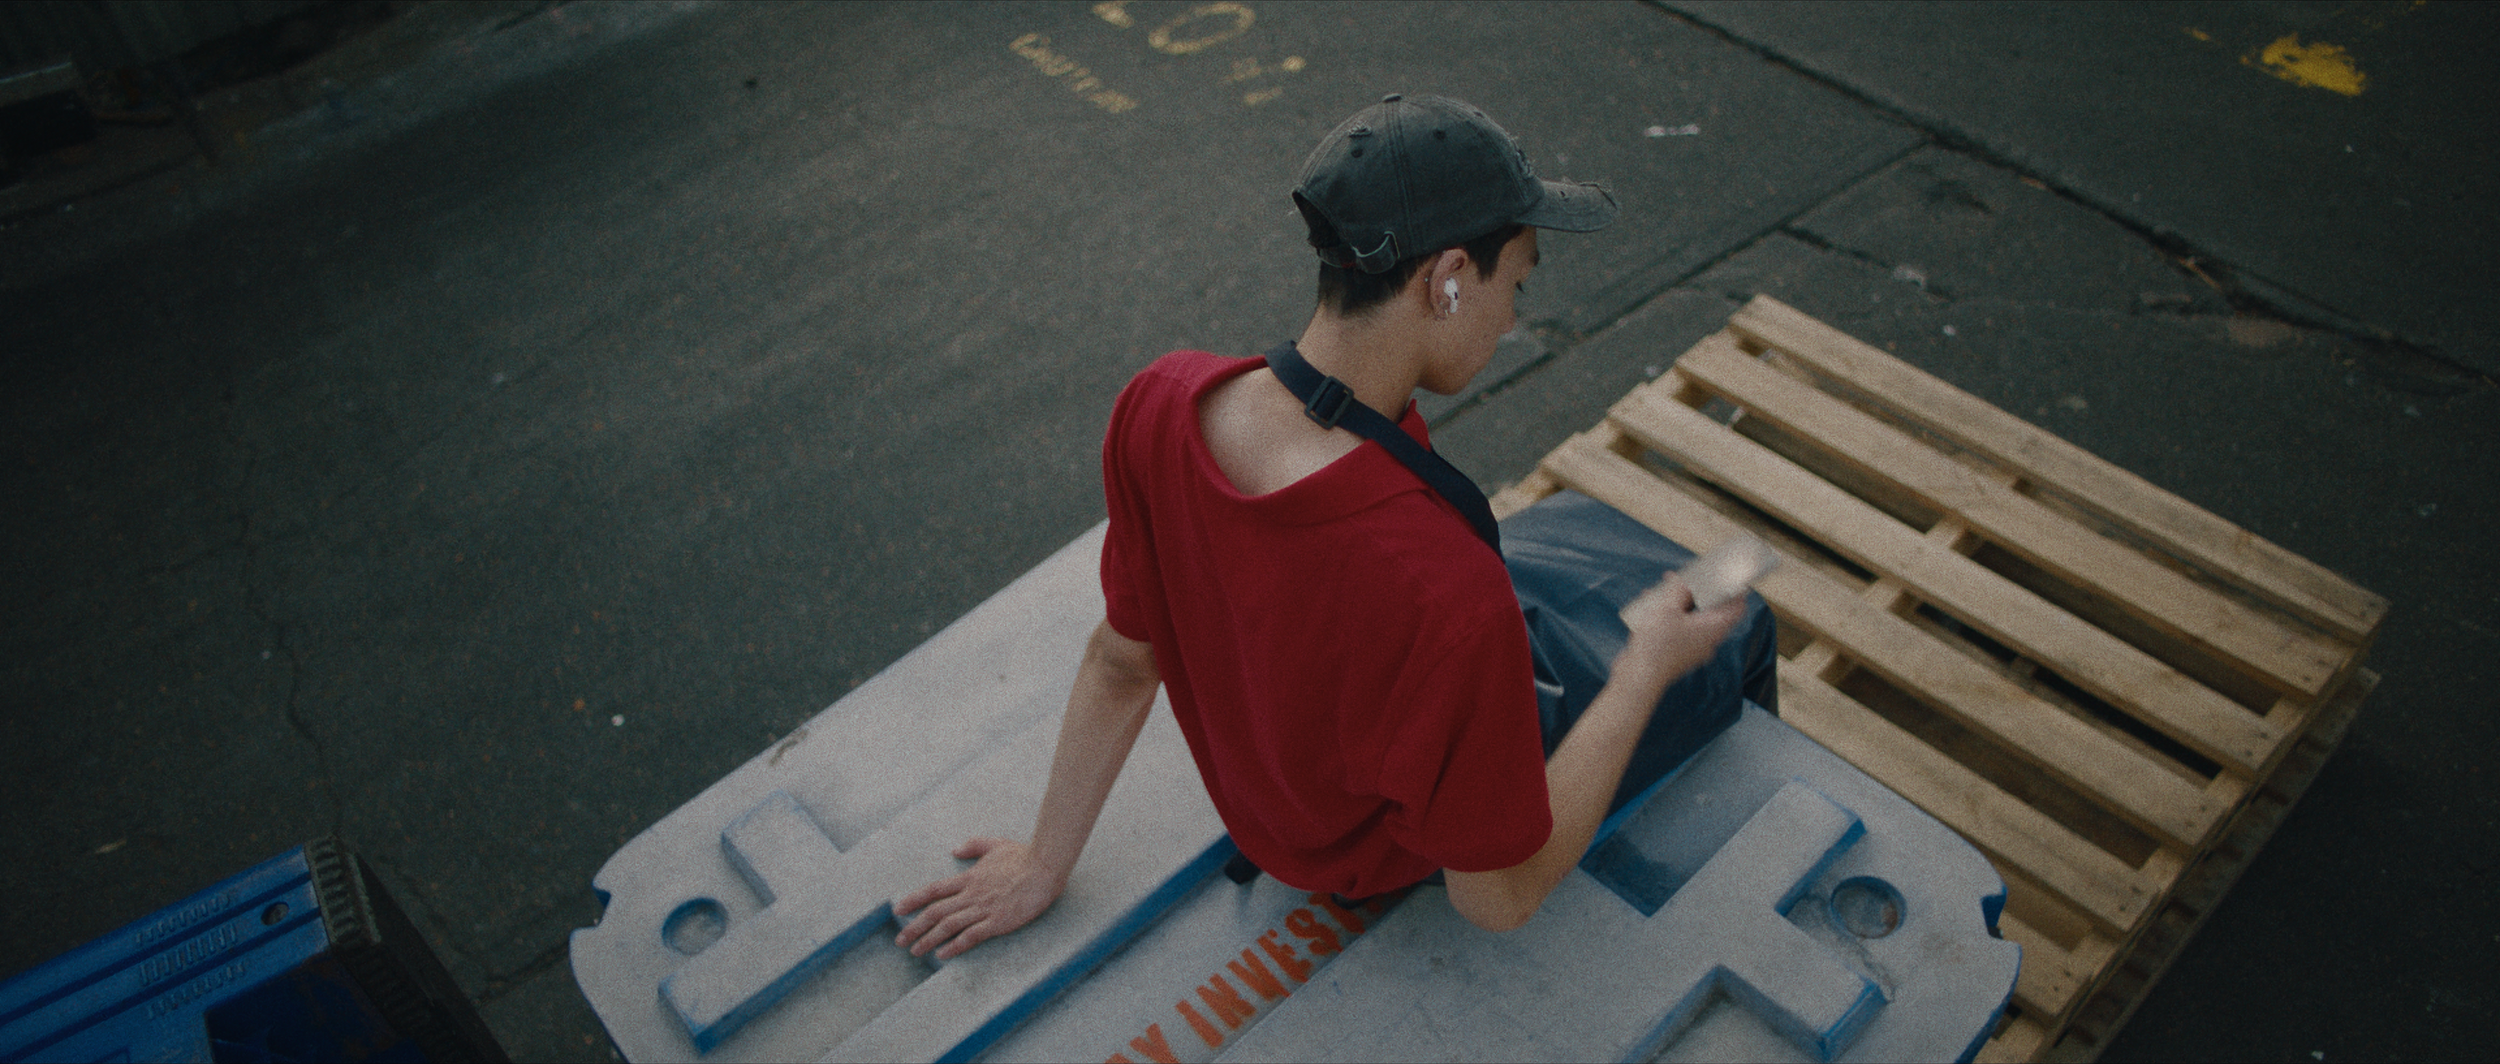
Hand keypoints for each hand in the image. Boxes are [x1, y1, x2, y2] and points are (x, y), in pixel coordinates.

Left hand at [893, 837, 1064, 959]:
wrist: (1046, 866)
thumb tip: (954, 849)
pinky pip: (971, 936)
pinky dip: (955, 946)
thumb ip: (973, 846)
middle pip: (935, 912)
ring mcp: (984, 908)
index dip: (913, 900)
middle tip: (900, 940)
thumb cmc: (1024, 855)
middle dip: (914, 927)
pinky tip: (943, 955)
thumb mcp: (995, 844)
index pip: (934, 890)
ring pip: (948, 926)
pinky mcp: (998, 921)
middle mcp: (972, 894)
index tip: (898, 909)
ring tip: (915, 951)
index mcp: (969, 877)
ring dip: (929, 939)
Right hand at [1616, 574, 1745, 688]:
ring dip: (1682, 604)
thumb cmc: (1658, 642)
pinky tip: (1651, 607)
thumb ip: (1679, 591)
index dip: (1735, 592)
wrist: (1640, 676)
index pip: (1737, 608)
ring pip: (1694, 621)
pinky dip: (1671, 618)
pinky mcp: (1679, 655)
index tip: (1726, 578)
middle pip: (1714, 612)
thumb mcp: (1668, 609)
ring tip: (1664, 590)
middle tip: (1689, 579)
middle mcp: (1709, 640)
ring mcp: (1694, 650)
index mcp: (1714, 628)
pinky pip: (1681, 631)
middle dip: (1700, 593)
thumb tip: (1684, 584)